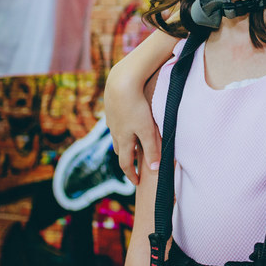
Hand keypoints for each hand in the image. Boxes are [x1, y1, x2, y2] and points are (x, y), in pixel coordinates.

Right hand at [104, 64, 160, 184]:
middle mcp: (114, 131)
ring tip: (131, 145)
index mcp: (123, 139)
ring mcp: (112, 119)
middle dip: (126, 159)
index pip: (125, 163)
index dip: (131, 174)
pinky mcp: (112, 108)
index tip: (137, 183)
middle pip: (119, 150)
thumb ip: (151, 150)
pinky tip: (127, 121)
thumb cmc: (136, 107)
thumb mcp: (147, 131)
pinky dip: (122, 127)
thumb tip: (154, 170)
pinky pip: (117, 122)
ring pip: (117, 136)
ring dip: (123, 143)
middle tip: (133, 165)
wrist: (121, 83)